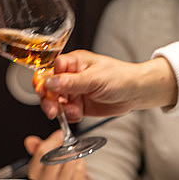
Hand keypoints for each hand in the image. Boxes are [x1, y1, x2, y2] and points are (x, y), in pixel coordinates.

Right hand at [24, 129, 102, 179]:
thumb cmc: (57, 171)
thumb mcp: (45, 158)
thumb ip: (37, 148)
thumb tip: (30, 141)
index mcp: (35, 172)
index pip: (41, 152)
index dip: (52, 140)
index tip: (60, 134)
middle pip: (55, 157)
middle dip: (64, 147)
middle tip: (69, 143)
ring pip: (69, 162)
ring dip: (73, 154)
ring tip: (73, 153)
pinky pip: (78, 169)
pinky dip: (80, 162)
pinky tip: (77, 163)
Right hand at [36, 51, 177, 121]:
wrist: (135, 93)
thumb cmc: (119, 77)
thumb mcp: (94, 78)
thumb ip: (71, 82)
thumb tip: (50, 82)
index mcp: (72, 63)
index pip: (49, 70)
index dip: (43, 81)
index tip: (43, 91)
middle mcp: (70, 77)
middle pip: (48, 88)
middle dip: (48, 100)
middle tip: (53, 110)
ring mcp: (74, 92)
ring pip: (56, 102)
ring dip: (60, 110)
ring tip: (72, 112)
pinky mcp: (79, 105)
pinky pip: (66, 113)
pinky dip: (69, 116)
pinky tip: (78, 114)